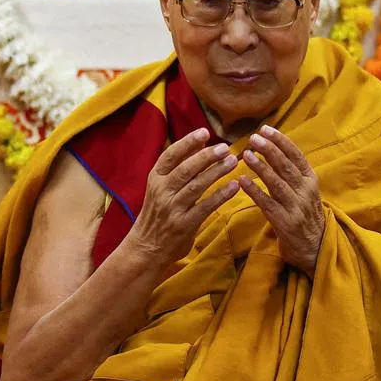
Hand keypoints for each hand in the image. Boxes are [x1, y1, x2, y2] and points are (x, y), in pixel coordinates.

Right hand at [126, 129, 240, 268]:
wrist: (147, 248)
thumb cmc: (157, 214)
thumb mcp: (159, 188)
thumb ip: (176, 169)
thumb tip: (200, 145)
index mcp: (155, 178)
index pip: (170, 155)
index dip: (187, 142)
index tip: (204, 132)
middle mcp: (162, 191)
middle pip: (186, 169)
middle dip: (206, 156)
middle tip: (225, 147)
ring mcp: (172, 208)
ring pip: (197, 186)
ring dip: (216, 172)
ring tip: (233, 161)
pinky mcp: (184, 224)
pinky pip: (205, 207)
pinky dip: (221, 195)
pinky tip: (234, 186)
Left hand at [241, 126, 324, 273]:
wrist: (315, 246)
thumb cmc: (305, 213)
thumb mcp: (304, 190)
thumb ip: (290, 172)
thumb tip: (270, 146)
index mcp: (311, 179)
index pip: (296, 155)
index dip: (280, 140)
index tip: (265, 129)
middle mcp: (305, 191)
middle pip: (286, 166)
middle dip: (269, 150)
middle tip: (253, 138)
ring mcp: (296, 207)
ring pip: (277, 183)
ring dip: (261, 168)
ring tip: (247, 155)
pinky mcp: (285, 222)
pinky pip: (267, 204)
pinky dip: (254, 191)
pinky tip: (242, 181)